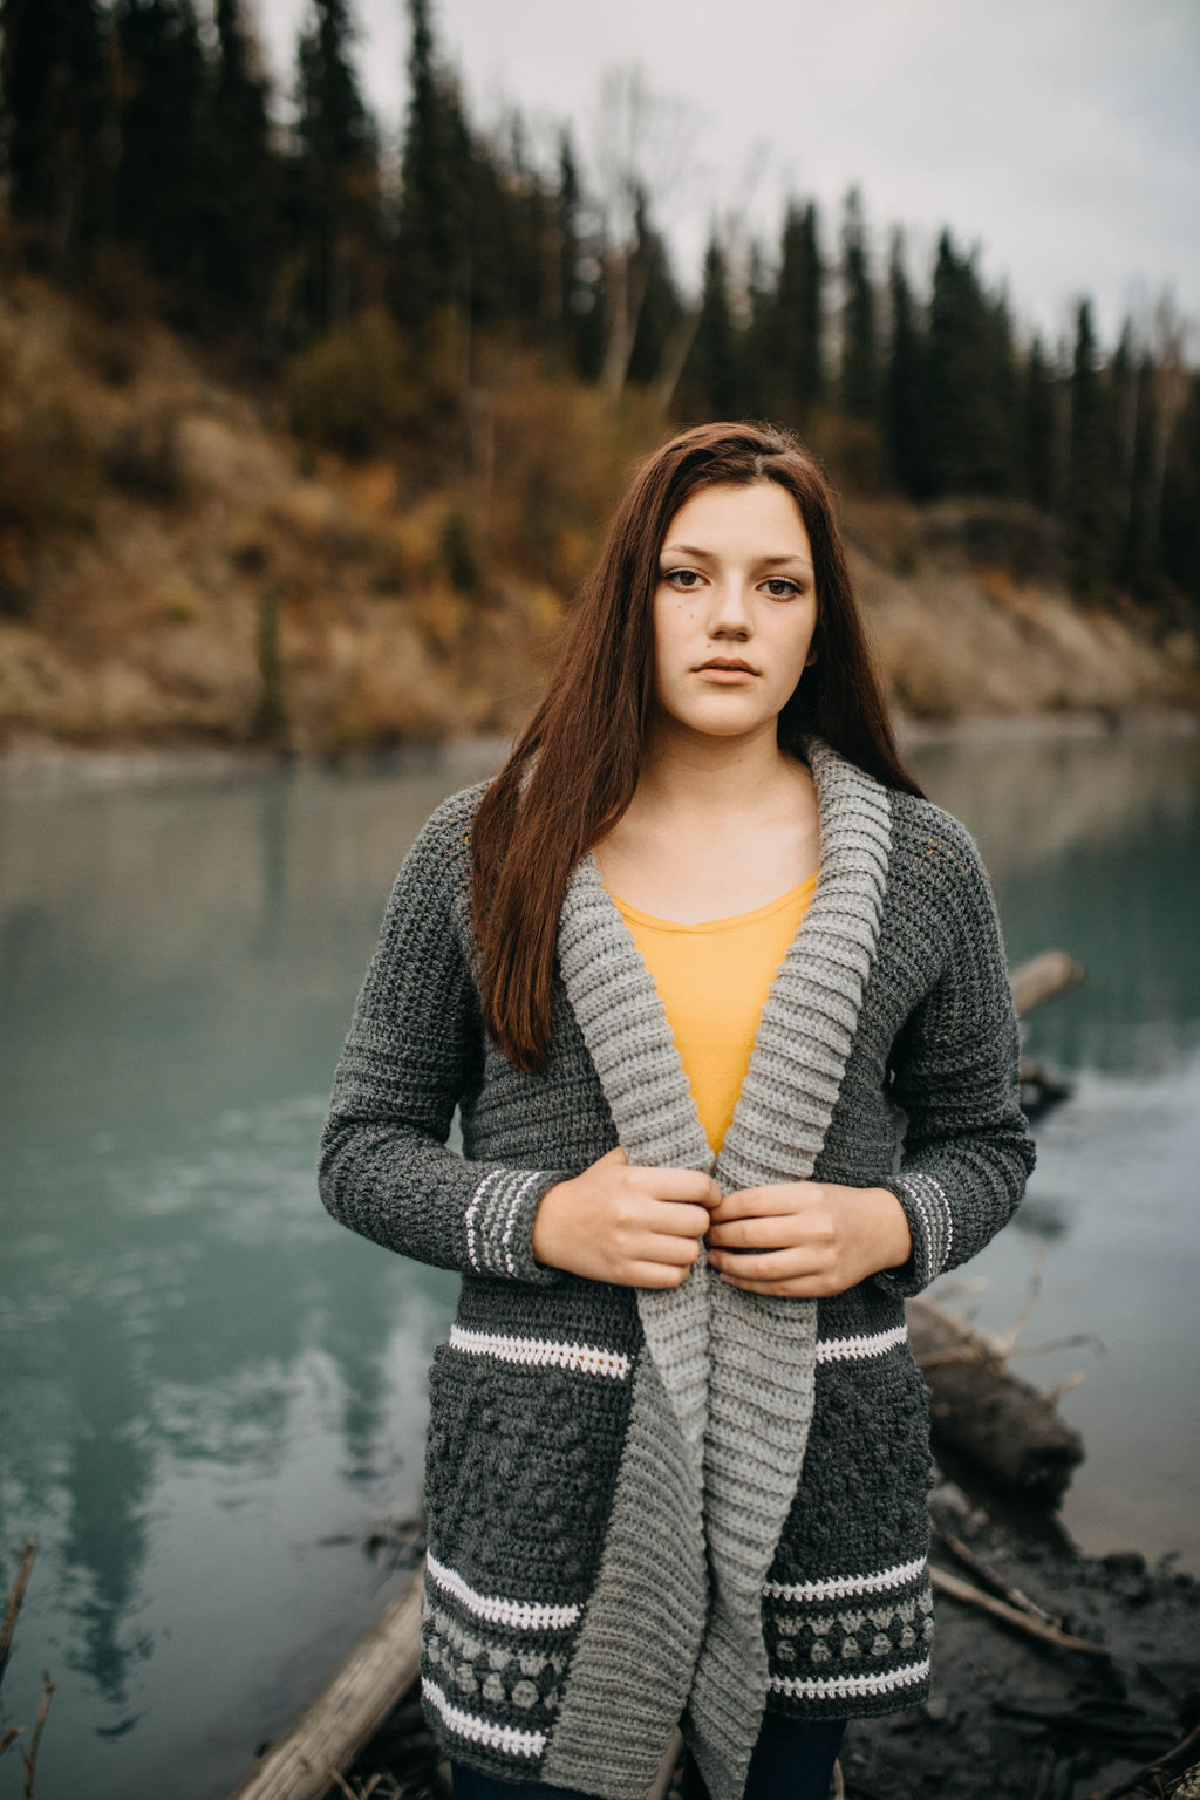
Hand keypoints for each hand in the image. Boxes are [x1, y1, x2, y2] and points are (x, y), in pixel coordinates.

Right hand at [532, 1147, 721, 1288]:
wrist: (548, 1224)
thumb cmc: (589, 1191)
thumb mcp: (616, 1162)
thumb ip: (651, 1155)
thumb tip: (695, 1154)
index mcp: (636, 1181)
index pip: (697, 1186)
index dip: (712, 1192)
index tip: (709, 1197)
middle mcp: (634, 1213)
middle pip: (699, 1222)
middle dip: (701, 1221)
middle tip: (692, 1220)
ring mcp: (629, 1246)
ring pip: (689, 1252)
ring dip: (689, 1247)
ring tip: (679, 1240)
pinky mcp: (623, 1272)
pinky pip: (673, 1277)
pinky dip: (677, 1270)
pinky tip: (668, 1259)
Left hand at [705, 1181, 912, 1296]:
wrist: (884, 1228)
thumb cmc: (837, 1204)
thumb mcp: (809, 1189)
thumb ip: (772, 1198)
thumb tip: (721, 1207)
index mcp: (810, 1197)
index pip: (753, 1202)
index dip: (723, 1209)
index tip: (708, 1212)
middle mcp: (817, 1228)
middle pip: (752, 1235)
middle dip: (720, 1237)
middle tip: (705, 1236)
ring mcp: (823, 1260)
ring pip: (762, 1268)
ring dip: (730, 1265)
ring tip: (714, 1259)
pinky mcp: (826, 1285)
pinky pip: (779, 1289)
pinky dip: (750, 1285)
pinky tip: (733, 1278)